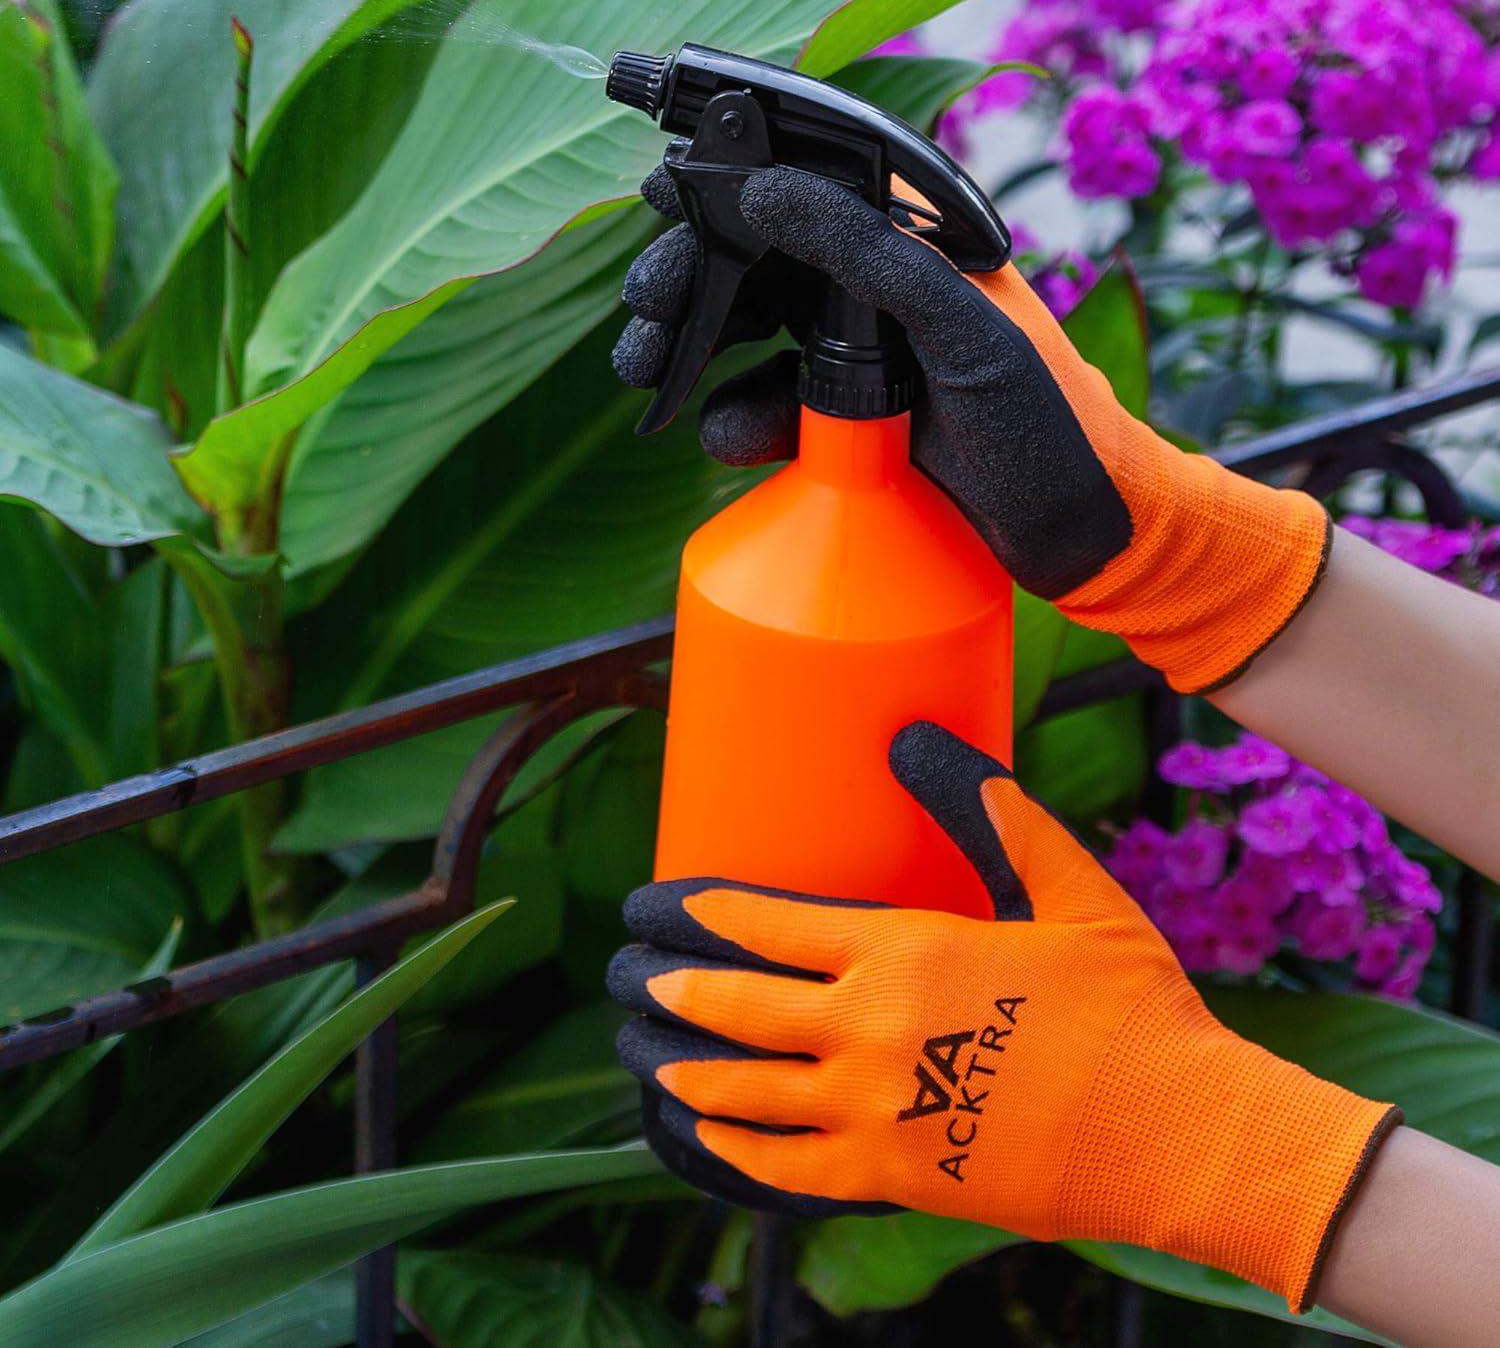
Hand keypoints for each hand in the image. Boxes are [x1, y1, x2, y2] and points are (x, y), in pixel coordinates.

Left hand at [608, 721, 1398, 1311]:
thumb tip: (919, 734)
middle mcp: (870, 1032)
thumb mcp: (1066, 886)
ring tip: (639, 1050)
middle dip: (667, 985)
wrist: (1181, 1132)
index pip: (767, 923)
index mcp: (904, 952)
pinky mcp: (895, 1181)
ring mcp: (875, 1114)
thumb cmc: (1129, 1000)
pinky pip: (784, 1172)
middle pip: (735, 1006)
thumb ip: (986, 807)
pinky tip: (699, 1138)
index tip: (654, 901)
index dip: (699, 911)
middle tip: (627, 972)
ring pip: (743, 1091)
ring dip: (680, 1068)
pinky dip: (731, 1153)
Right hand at [615, 165, 1328, 692]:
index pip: (808, 190)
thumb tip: (764, 189)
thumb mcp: (962, 335)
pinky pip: (773, 407)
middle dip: (692, 280)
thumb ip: (869, 257)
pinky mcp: (853, 422)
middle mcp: (882, 288)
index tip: (665, 200)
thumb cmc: (1050, 428)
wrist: (1087, 540)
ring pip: (755, 332)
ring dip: (693, 346)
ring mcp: (865, 357)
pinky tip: (714, 436)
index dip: (731, 187)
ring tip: (646, 370)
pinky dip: (734, 418)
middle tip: (643, 310)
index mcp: (916, 242)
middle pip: (762, 262)